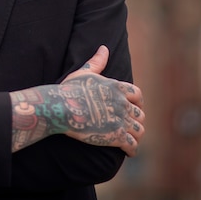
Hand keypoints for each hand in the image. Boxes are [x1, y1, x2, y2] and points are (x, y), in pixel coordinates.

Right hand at [10, 45, 144, 155]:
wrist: (60, 108)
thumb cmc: (69, 90)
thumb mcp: (84, 72)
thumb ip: (97, 61)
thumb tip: (104, 48)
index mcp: (117, 87)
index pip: (137, 94)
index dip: (137, 102)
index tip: (135, 107)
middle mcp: (122, 103)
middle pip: (140, 114)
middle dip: (136, 120)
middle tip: (131, 126)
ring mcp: (121, 120)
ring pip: (139, 130)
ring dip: (136, 135)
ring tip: (131, 140)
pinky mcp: (116, 136)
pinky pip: (132, 145)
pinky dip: (132, 149)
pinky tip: (128, 151)